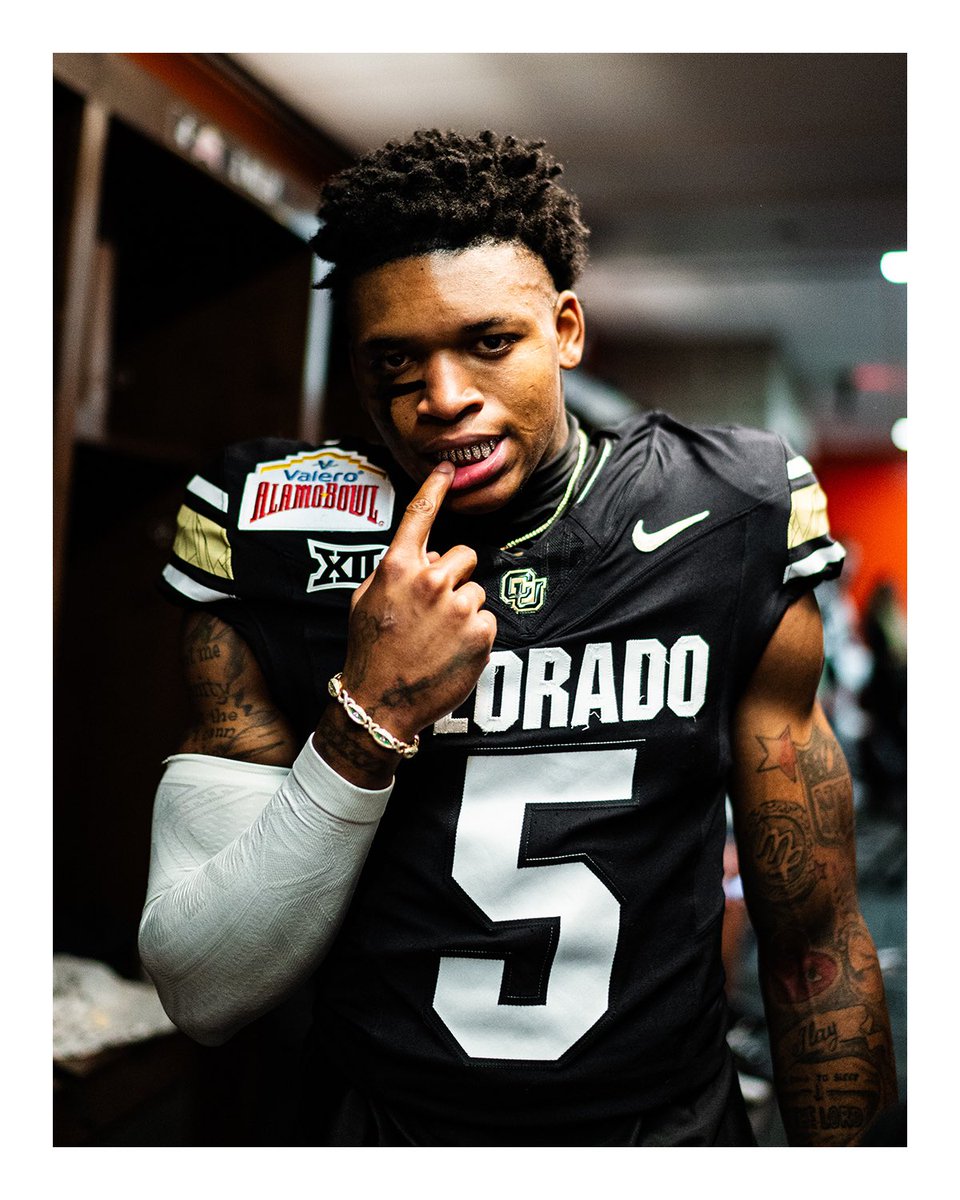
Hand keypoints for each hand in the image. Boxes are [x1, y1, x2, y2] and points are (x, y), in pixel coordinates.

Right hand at [339, 462, 496, 743]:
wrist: (379, 703)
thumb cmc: (370, 651)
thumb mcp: (365, 601)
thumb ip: (394, 571)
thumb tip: (428, 556)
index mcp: (397, 568)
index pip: (420, 516)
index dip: (435, 487)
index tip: (448, 467)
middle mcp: (430, 580)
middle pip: (464, 556)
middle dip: (454, 577)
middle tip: (434, 610)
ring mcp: (457, 607)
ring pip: (476, 591)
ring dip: (463, 609)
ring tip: (438, 638)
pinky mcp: (480, 633)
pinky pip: (486, 620)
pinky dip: (474, 635)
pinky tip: (450, 653)